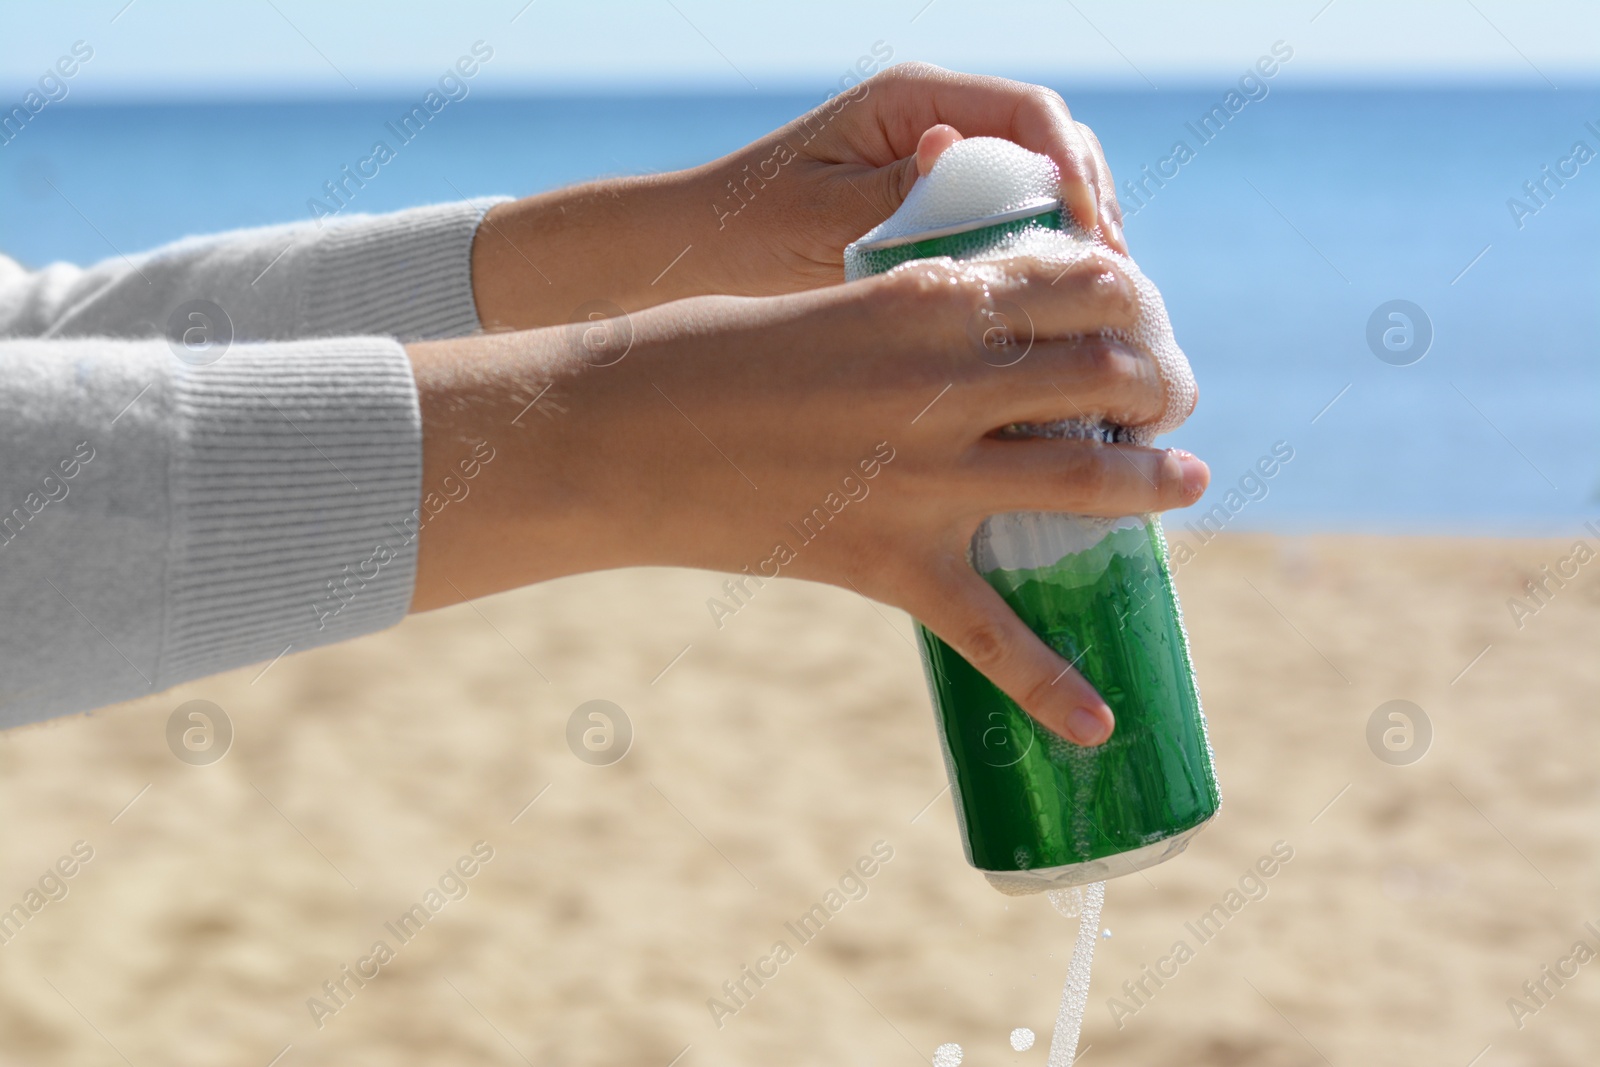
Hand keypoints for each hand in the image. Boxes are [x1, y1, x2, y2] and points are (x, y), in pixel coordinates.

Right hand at [408, 253, 1205, 746]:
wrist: (610, 431)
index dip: (1133, 300)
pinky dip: (1051, 687)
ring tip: (1184, 481)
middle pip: (1107, 376)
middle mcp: (945, 382)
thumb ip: (913, 321)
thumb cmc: (700, 353)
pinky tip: (1098, 727)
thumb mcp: (825, 304)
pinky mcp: (887, 563)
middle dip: (1160, 384)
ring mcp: (923, 478)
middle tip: (1167, 399)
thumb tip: (978, 346)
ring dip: (1155, 482)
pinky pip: (991, 635)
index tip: (1140, 318)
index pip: (1079, 282)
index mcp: (927, 299)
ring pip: (1087, 480)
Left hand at [470, 63, 1124, 330]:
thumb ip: (893, 194)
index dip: (1076, 174)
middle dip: (1094, 219)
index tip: (1098, 243)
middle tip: (1119, 293)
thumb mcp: (818, 219)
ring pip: (1042, 201)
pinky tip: (1051, 332)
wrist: (694, 259)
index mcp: (911, 101)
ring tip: (1099, 322)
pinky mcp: (938, 219)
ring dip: (1075, 255)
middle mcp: (937, 126)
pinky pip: (1010, 238)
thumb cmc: (742, 234)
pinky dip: (1037, 278)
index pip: (1030, 114)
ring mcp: (942, 172)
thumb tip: (962, 158)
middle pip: (1055, 153)